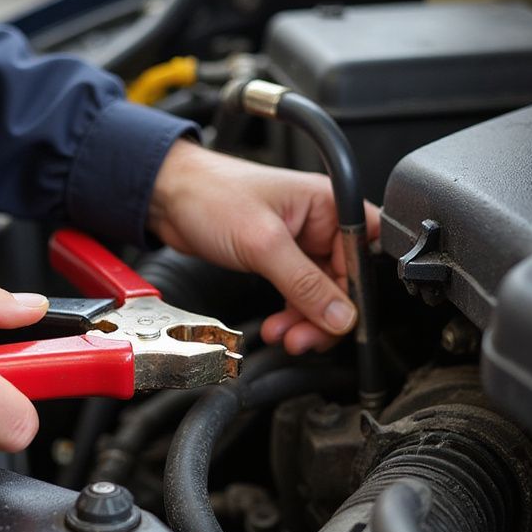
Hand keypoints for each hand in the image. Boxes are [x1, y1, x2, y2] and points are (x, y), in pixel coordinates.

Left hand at [147, 139, 379, 353]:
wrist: (167, 197)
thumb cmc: (211, 193)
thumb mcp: (262, 243)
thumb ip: (304, 283)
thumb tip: (341, 315)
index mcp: (329, 203)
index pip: (364, 254)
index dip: (357, 290)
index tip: (342, 318)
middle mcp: (319, 222)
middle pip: (344, 282)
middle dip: (325, 315)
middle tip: (305, 337)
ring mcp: (299, 243)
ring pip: (320, 295)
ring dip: (305, 321)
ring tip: (285, 336)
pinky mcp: (277, 259)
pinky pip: (297, 295)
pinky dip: (290, 315)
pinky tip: (278, 327)